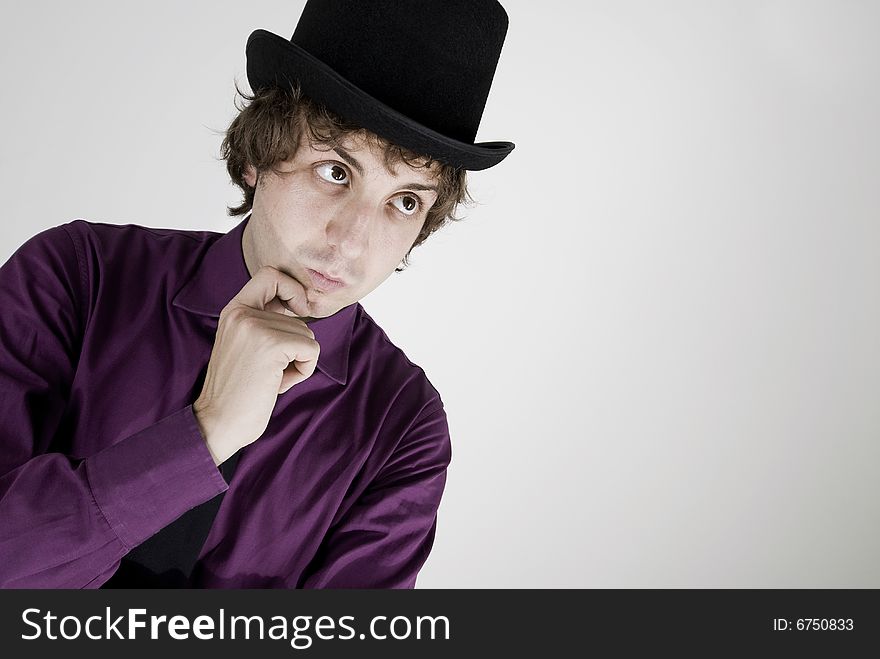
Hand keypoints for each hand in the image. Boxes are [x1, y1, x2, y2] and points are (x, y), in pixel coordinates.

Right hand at [192, 265, 319, 464]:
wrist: (217, 422)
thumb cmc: (237, 390)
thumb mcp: (245, 345)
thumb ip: (265, 322)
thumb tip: (303, 304)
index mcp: (234, 310)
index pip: (270, 274)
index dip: (293, 289)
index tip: (299, 310)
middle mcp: (242, 313)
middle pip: (299, 317)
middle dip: (295, 347)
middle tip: (270, 369)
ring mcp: (256, 327)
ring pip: (307, 334)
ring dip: (298, 362)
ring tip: (270, 377)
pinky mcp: (271, 344)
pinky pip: (311, 350)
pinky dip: (303, 370)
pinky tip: (278, 383)